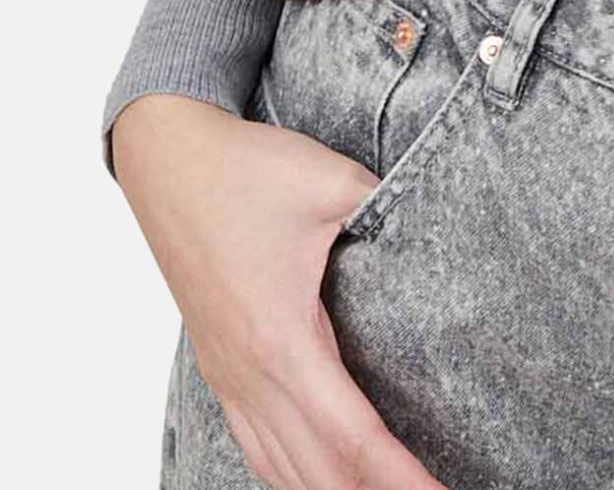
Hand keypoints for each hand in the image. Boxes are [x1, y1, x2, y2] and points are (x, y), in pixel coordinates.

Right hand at [110, 91, 448, 489]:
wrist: (167, 160)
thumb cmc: (247, 171)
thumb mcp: (331, 181)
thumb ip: (389, 207)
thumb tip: (442, 220)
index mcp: (282, 342)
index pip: (353, 438)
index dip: (401, 477)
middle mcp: (250, 375)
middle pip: (319, 473)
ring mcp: (228, 376)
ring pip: (280, 469)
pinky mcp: (218, 366)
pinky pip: (255, 446)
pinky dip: (292, 476)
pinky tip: (316, 479)